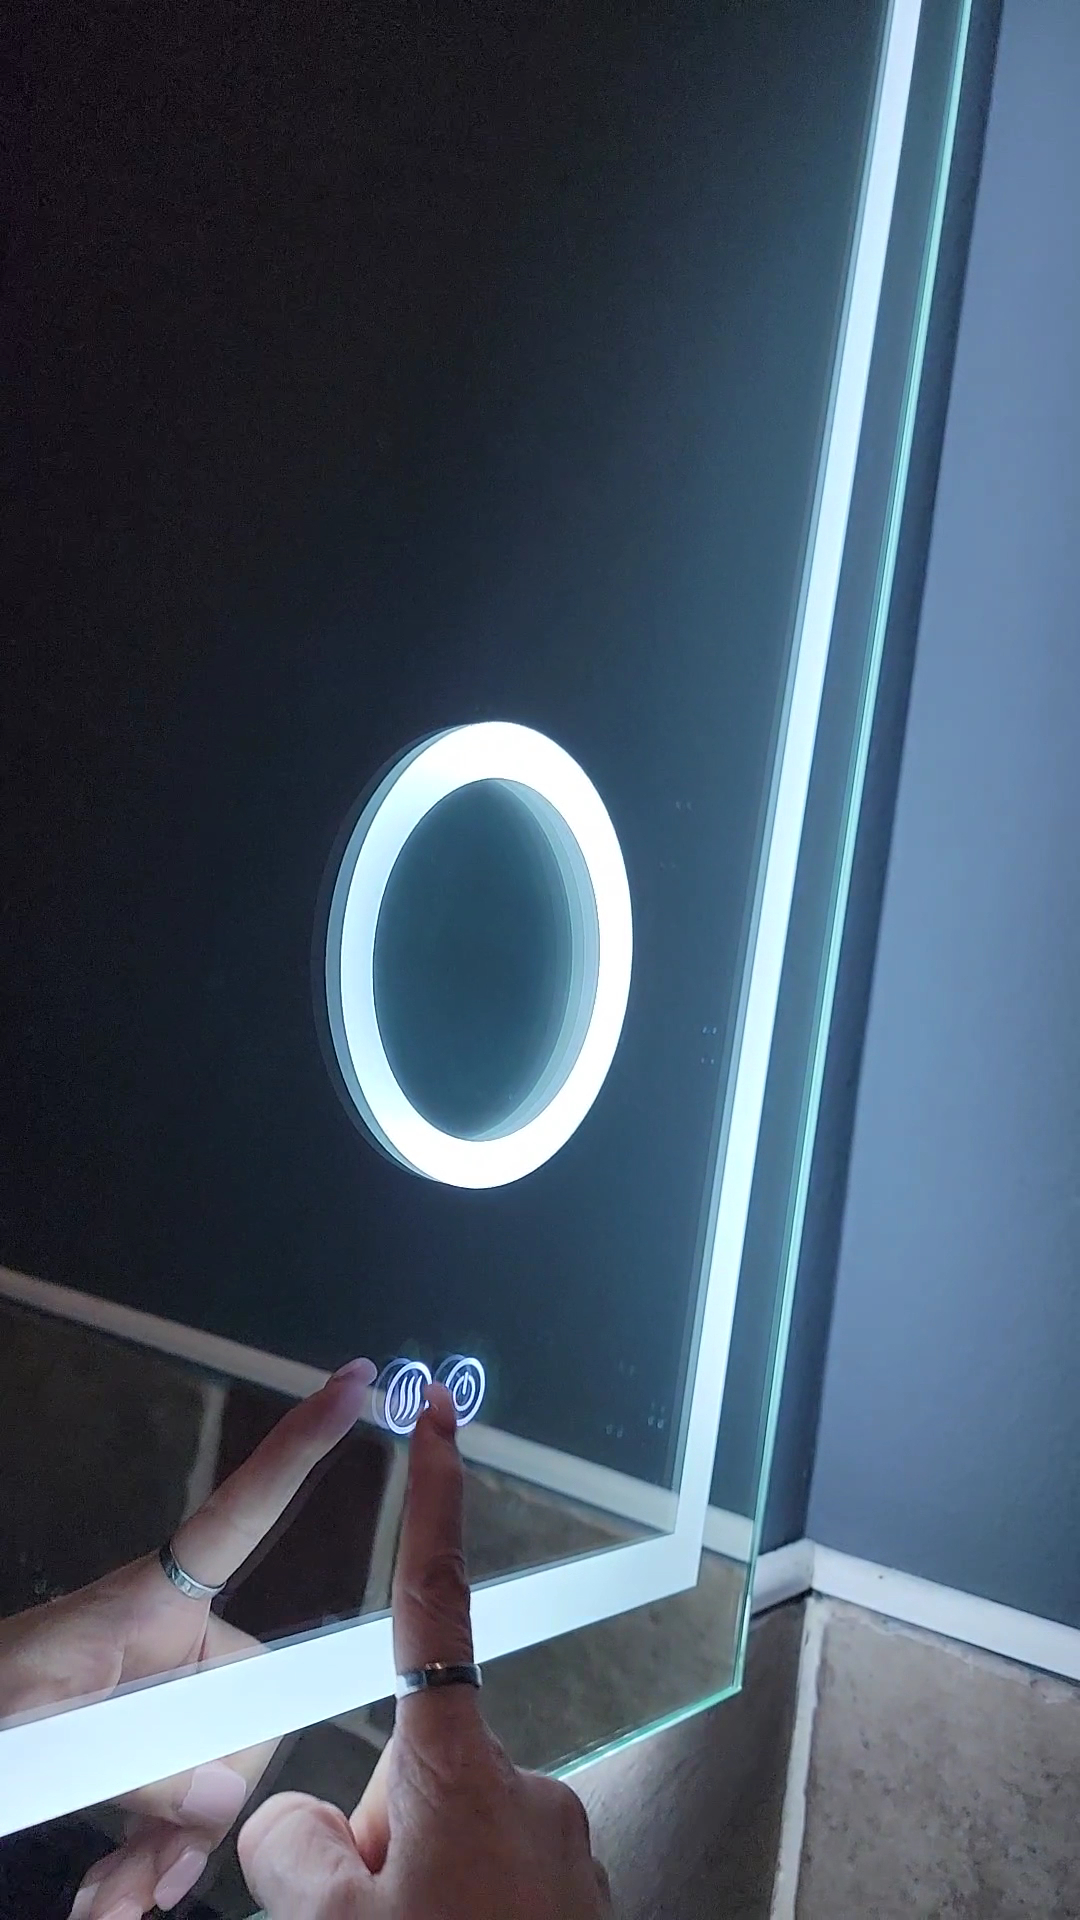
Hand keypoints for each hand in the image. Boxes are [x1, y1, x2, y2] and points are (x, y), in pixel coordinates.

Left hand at [0, 1355, 376, 1917]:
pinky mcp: (145, 1755)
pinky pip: (190, 1808)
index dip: (299, 1448)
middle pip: (253, 1700)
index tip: (353, 1384)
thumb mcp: (36, 1725)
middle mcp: (170, 1643)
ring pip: (224, 1770)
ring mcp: (161, 1698)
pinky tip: (114, 1892)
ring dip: (178, 1845)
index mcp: (149, 1603)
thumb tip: (218, 1795)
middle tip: (150, 1862)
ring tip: (113, 1891)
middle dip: (215, 1788)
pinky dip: (160, 1860)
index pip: (241, 1513)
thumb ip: (125, 1761)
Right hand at [238, 1382, 611, 1919]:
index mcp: (460, 1770)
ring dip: (422, 1888)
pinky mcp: (583, 1892)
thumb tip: (299, 1817)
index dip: (434, 1503)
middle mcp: (526, 1785)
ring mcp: (564, 1841)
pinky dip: (465, 1911)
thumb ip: (295, 1847)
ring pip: (453, 1838)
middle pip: (415, 1770)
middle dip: (381, 1834)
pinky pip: (497, 1878)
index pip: (435, 1604)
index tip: (444, 1416)